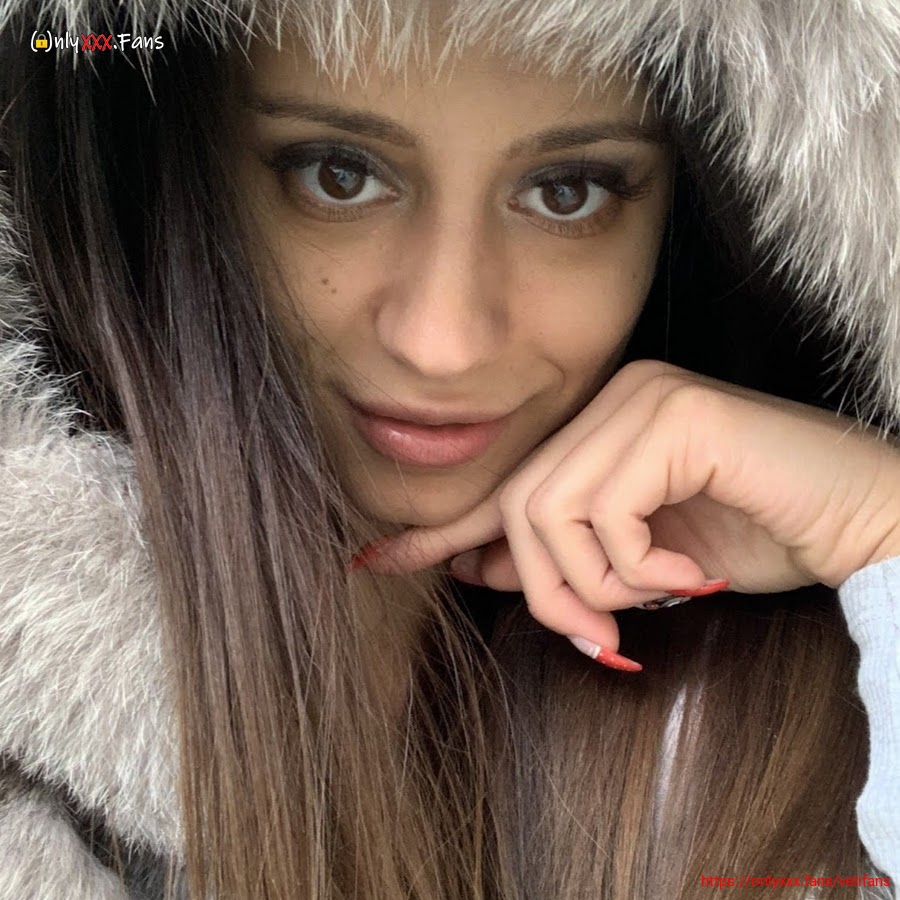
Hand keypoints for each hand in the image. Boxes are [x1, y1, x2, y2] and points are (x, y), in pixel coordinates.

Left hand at [359, 360, 899, 666]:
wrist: (855, 523)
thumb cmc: (754, 539)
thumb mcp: (640, 559)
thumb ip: (563, 554)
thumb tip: (479, 566)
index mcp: (599, 428)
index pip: (505, 481)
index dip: (438, 528)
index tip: (375, 561)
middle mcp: (613, 400)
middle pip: (519, 508)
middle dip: (546, 591)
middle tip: (601, 641)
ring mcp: (643, 401)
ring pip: (550, 514)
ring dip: (597, 585)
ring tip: (654, 601)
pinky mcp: (675, 418)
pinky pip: (607, 513)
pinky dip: (638, 567)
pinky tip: (686, 571)